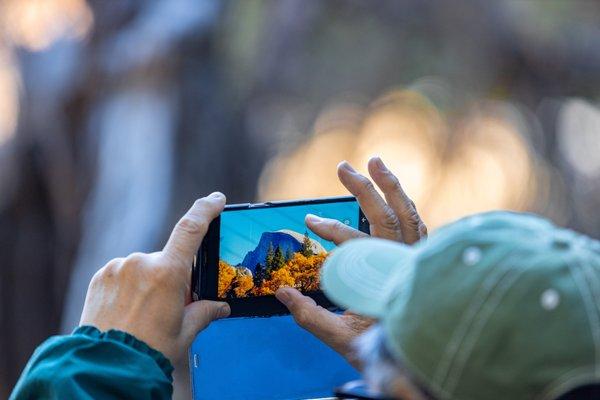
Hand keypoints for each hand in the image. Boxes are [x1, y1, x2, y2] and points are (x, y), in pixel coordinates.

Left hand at [79, 192, 230, 363]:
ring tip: (142, 315)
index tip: (217, 199)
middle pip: (167, 260)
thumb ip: (204, 312)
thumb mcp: (184, 332)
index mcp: (167, 273)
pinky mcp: (101, 275)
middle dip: (172, 278)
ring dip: (148, 283)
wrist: (106, 366)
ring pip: (144, 268)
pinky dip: (129, 286)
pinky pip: (123, 273)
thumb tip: (220, 307)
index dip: (206, 209)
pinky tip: (127, 310)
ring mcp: (118, 267)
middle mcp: (142, 263)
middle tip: (168, 307)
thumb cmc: (149, 351)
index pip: (191, 229)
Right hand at [276, 157, 426, 367]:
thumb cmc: (380, 350)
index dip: (334, 231)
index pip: (359, 246)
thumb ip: (309, 315)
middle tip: (344, 167)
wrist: (415, 364)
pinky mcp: (422, 260)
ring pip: (411, 216)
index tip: (311, 221)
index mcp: (385, 284)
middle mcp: (407, 267)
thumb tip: (281, 291)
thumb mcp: (340, 338)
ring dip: (392, 187)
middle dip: (366, 190)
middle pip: (391, 219)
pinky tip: (392, 193)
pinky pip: (417, 226)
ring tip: (375, 162)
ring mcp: (418, 262)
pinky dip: (404, 205)